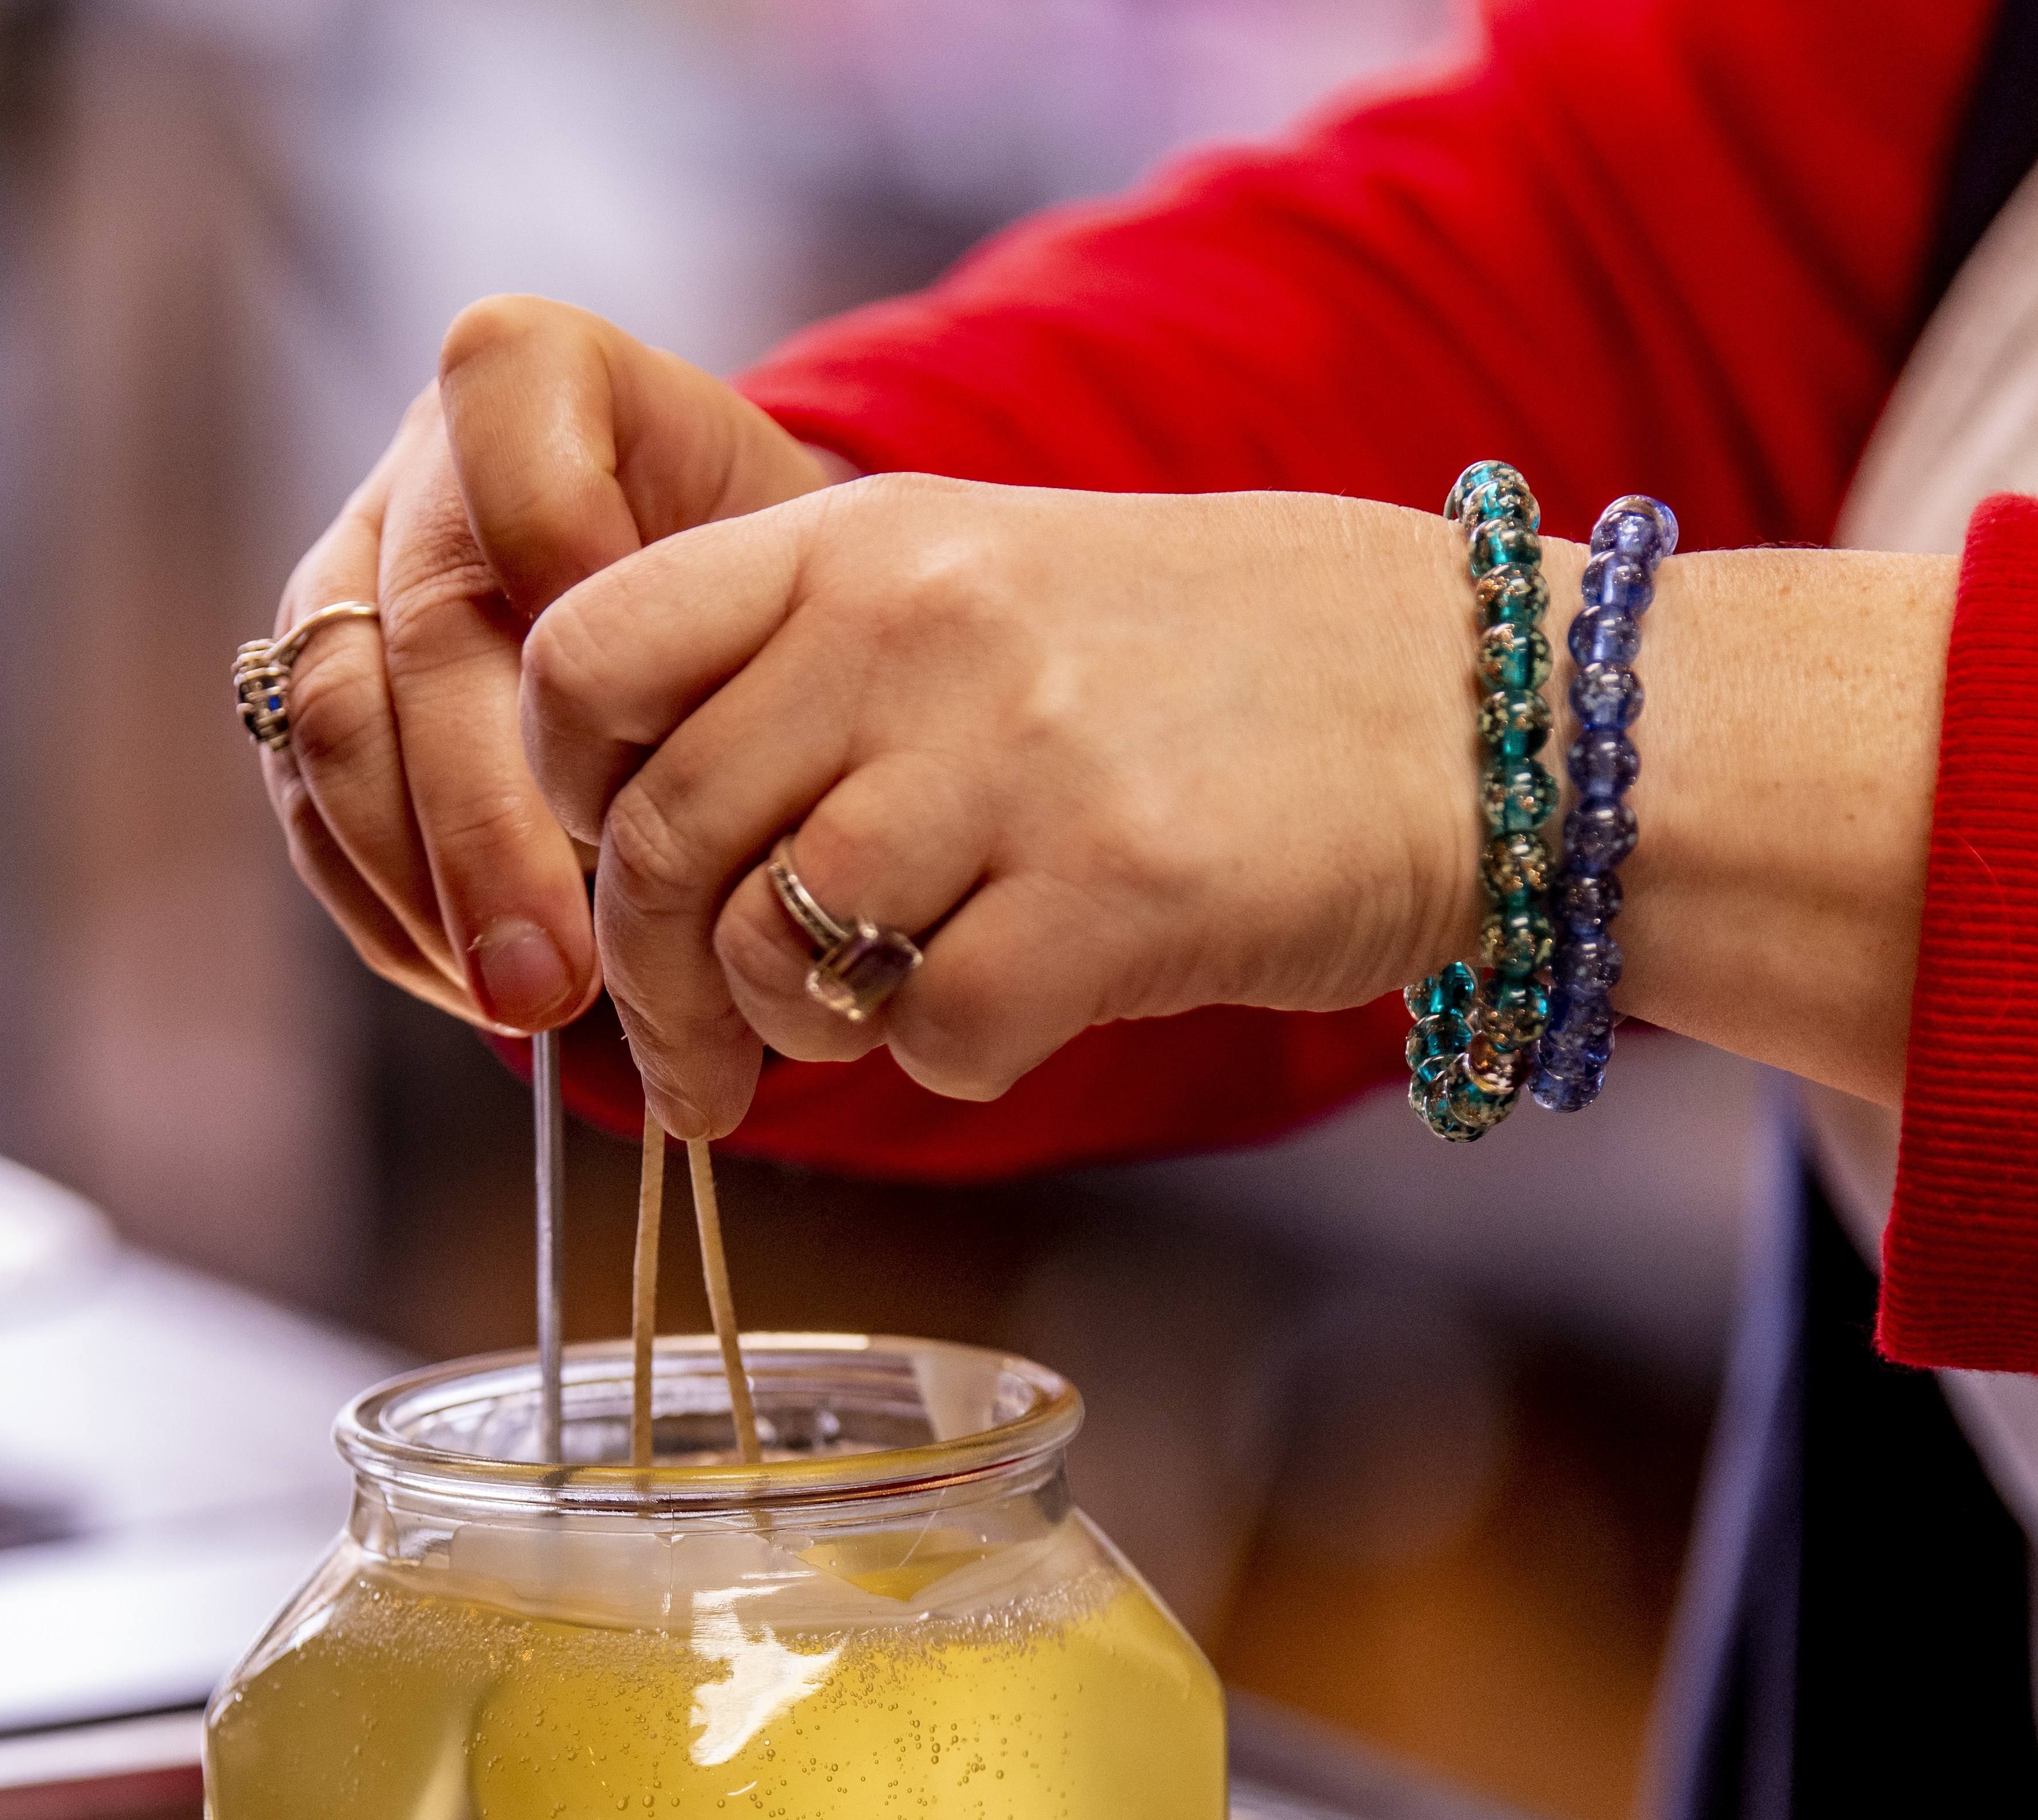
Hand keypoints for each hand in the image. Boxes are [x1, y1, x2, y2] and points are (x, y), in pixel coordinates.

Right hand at [267, 297, 844, 1036]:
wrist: (738, 643)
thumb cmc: (787, 605)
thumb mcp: (809, 574)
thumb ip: (741, 628)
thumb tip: (654, 835)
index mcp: (539, 378)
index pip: (502, 393)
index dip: (561, 535)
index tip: (652, 698)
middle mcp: (419, 472)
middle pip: (417, 630)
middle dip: (486, 826)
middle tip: (557, 973)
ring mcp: (345, 585)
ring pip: (336, 734)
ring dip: (431, 891)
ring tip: (526, 1001)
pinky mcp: (308, 702)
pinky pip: (314, 815)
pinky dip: (395, 915)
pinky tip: (479, 986)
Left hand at [519, 478, 1957, 1138]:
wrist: (1477, 702)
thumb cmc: (1209, 670)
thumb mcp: (982, 589)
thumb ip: (805, 674)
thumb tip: (623, 839)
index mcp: (863, 539)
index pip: (584, 658)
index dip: (560, 797)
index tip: (607, 873)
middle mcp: (917, 631)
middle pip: (657, 842)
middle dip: (653, 985)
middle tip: (696, 1062)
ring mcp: (1018, 762)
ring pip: (774, 949)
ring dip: (797, 1030)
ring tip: (876, 1017)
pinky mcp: (1117, 898)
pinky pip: (932, 1037)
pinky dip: (952, 1060)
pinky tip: (1020, 1016)